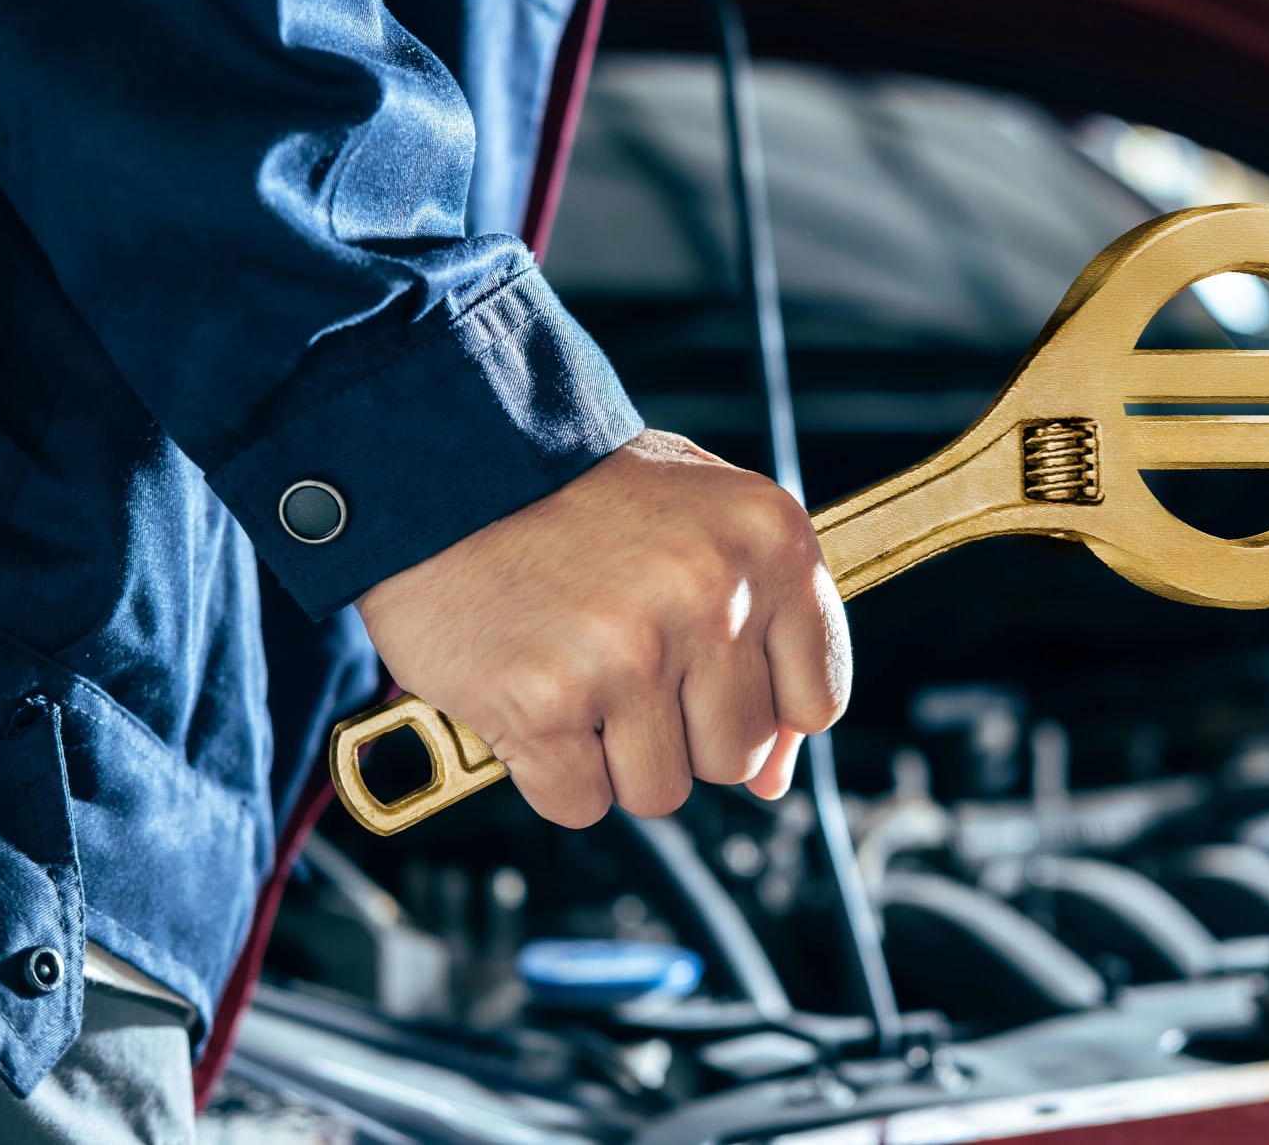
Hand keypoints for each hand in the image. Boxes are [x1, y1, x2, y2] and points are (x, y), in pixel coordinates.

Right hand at [356, 430, 849, 826]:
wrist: (451, 467)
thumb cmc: (583, 497)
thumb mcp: (705, 526)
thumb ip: (763, 636)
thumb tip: (775, 776)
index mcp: (771, 542)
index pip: (818, 698)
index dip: (766, 711)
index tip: (714, 687)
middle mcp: (711, 596)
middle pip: (737, 755)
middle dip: (683, 732)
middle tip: (625, 666)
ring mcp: (628, 653)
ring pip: (661, 791)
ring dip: (614, 757)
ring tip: (577, 676)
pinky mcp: (544, 703)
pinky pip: (577, 801)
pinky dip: (548, 771)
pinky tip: (532, 697)